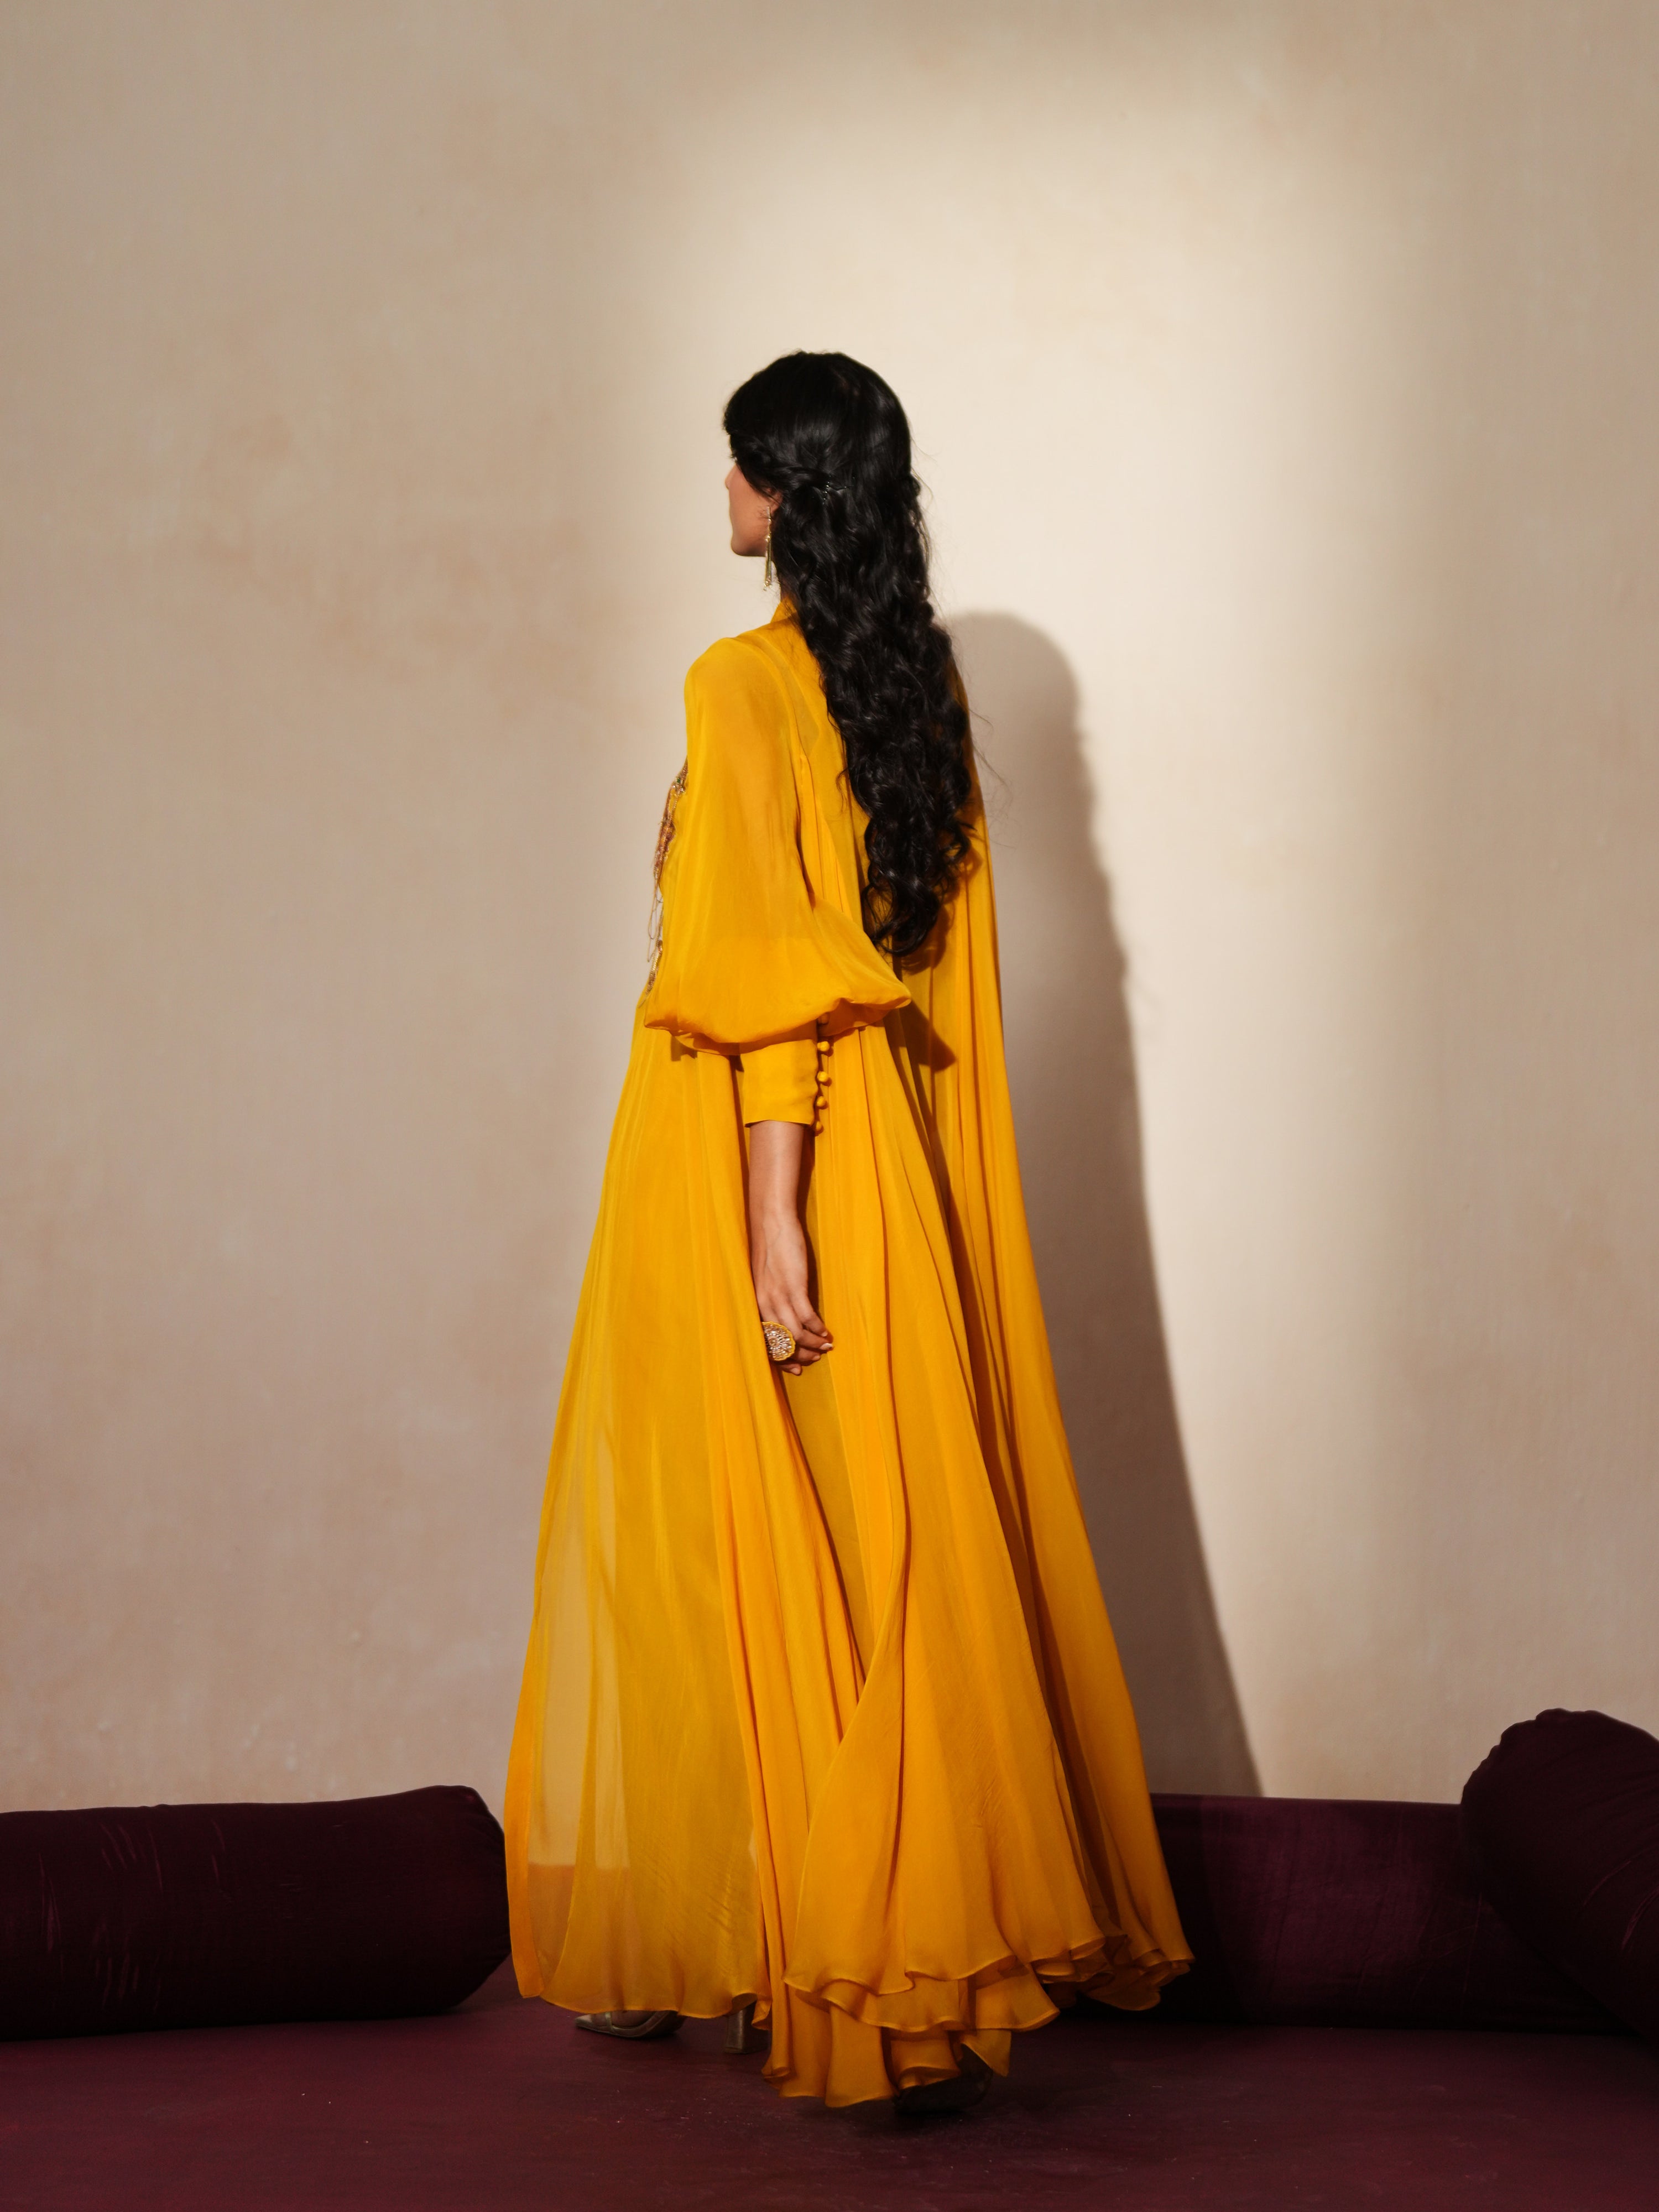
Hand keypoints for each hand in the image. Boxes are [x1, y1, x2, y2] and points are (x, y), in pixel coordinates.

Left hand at [750, 1208, 831, 1374]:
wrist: (771, 1222)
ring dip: (813, 1345)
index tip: (796, 1368)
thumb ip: (770, 1299)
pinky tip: (826, 1332)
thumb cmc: (769, 1248)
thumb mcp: (764, 1280)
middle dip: (800, 1356)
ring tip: (826, 1347)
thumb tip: (786, 1318)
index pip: (764, 1344)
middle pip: (781, 1343)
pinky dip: (818, 1329)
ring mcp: (778, 1296)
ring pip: (795, 1334)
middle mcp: (763, 1304)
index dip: (781, 1360)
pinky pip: (808, 1317)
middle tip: (815, 1358)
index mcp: (754, 1304)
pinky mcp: (794, 1286)